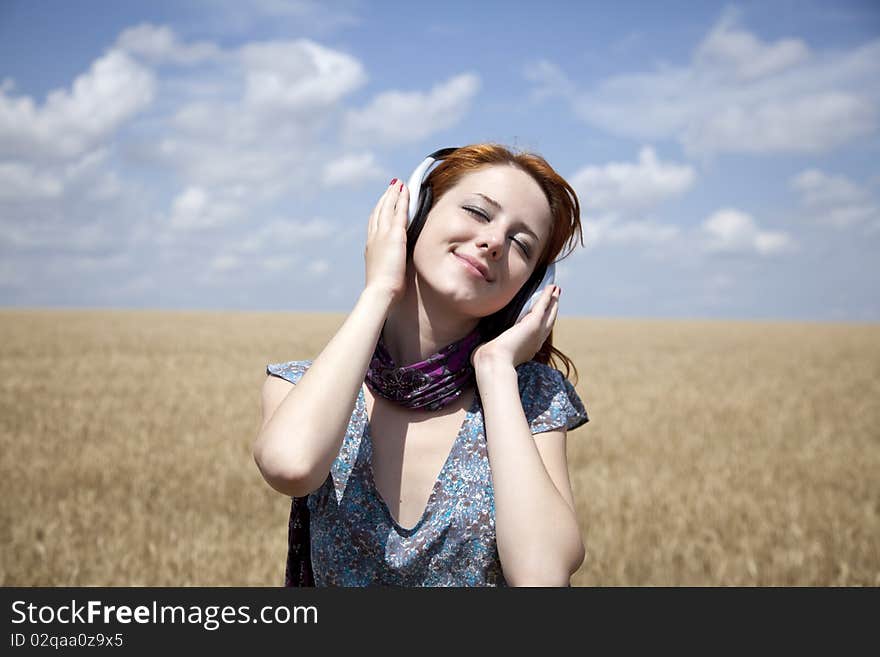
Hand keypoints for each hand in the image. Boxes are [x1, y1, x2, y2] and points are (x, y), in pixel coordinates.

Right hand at [364, 179, 408, 304]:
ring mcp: (383, 235)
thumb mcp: (384, 274)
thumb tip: (396, 267)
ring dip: (393, 194)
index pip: (374, 223)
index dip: (379, 211)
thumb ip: (389, 265)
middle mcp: (374, 237)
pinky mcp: (395, 235)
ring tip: (398, 184)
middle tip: (391, 187)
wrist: (380, 292)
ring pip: (387, 208)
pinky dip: (402, 199)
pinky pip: (399, 212)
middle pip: (379, 212)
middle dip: (385, 198)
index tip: (383, 202)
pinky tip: (406, 191)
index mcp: (371, 247)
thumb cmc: (384, 290)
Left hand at [471, 284, 560, 369]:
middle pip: (548, 323)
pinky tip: (551, 288)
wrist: (494, 363)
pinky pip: (543, 306)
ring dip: (553, 301)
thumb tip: (479, 347)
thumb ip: (488, 348)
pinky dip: (548, 296)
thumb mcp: (490, 352)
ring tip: (556, 291)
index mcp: (526, 350)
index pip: (537, 334)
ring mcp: (537, 332)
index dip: (541, 324)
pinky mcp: (534, 323)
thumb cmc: (488, 362)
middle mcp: (535, 342)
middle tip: (555, 298)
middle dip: (552, 310)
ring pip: (549, 314)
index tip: (543, 315)